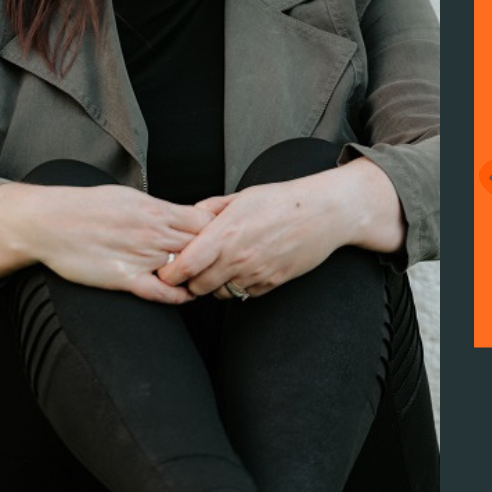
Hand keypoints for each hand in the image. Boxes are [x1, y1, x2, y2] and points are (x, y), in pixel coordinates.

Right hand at [35, 185, 212, 302]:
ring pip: (185, 270)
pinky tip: (184, 295)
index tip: (217, 238)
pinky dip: (177, 296)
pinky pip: (161, 292)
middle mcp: (153, 233)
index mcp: (156, 210)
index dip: (216, 231)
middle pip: (201, 246)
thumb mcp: (129, 196)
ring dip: (196, 275)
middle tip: (216, 262)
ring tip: (202, 279)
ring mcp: (140, 256)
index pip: (204, 222)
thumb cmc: (86, 206)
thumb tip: (180, 214)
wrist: (49, 221)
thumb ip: (157, 208)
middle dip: (211, 255)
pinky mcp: (124, 278)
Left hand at [157, 161, 403, 298]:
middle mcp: (237, 257)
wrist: (323, 213)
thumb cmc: (282, 200)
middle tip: (193, 270)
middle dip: (191, 281)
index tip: (168, 269)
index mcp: (225, 234)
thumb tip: (189, 217)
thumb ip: (211, 209)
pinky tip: (246, 269)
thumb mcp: (241, 197)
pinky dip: (240, 286)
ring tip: (222, 268)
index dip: (170, 272)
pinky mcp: (272, 283)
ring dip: (216, 285)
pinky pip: (245, 294)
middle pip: (198, 287)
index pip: (184, 265)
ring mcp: (255, 273)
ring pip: (221, 294)